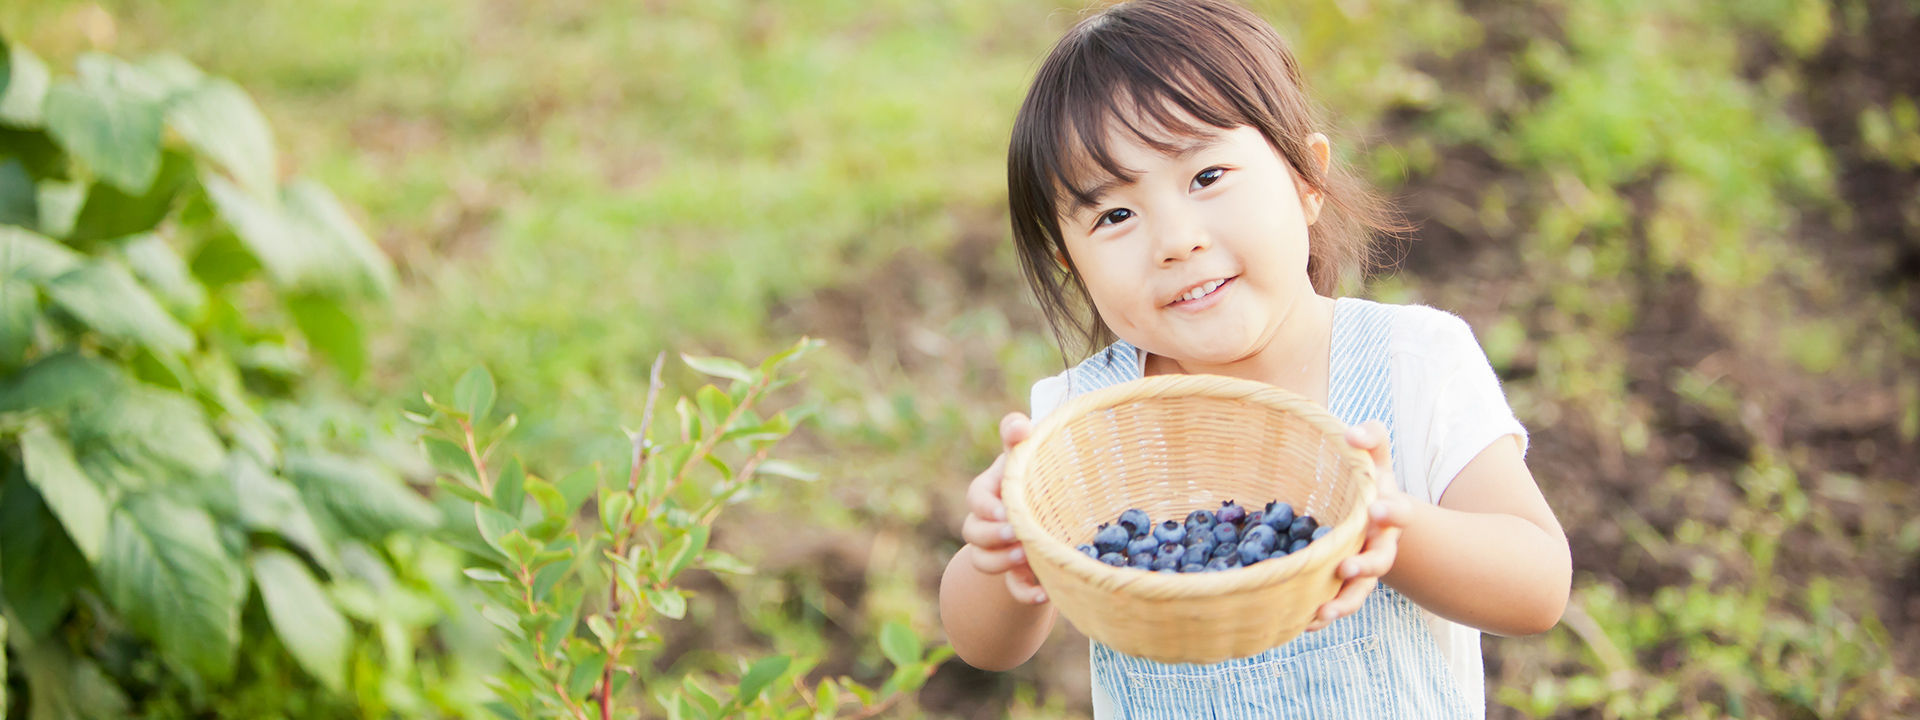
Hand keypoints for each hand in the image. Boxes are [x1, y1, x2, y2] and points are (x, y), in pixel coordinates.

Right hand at [960, 413, 1047, 603]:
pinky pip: (1010, 589)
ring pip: (982, 561)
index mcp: (990, 492)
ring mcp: (996, 551)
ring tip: (1027, 555)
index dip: (985, 505)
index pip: (976, 496)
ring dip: (1002, 560)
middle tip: (1016, 533)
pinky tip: (1043, 592)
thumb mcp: (1027, 459)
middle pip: (973, 531)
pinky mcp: (1013, 576)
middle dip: (992, 534)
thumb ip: (1019, 438)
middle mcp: (985, 523)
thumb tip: (1019, 424)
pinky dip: (1024, 592)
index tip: (1003, 509)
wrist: (1045, 525)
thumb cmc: (1034, 481)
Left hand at [1306, 420, 1411, 630]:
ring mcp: (1363, 568)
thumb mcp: (1373, 455)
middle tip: (1348, 567)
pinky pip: (1337, 603)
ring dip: (1344, 602)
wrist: (1370, 514)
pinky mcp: (1344, 585)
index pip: (1399, 512)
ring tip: (1324, 610)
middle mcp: (1380, 545)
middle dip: (1367, 565)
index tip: (1376, 508)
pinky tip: (1304, 622)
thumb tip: (1351, 433)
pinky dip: (1324, 616)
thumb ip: (1369, 437)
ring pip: (1360, 591)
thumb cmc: (1367, 479)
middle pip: (1381, 560)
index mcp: (1388, 512)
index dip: (1392, 512)